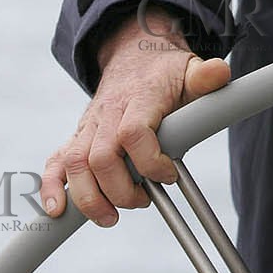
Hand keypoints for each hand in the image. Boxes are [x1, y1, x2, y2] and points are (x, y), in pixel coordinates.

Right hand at [41, 5, 230, 226]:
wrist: (134, 54)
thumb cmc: (165, 71)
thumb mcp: (190, 70)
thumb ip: (205, 76)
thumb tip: (220, 74)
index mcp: (139, 98)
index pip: (134, 133)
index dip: (149, 161)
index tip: (169, 175)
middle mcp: (108, 113)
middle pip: (101, 156)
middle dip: (120, 190)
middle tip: (144, 200)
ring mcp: (90, 126)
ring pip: (76, 164)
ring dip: (89, 198)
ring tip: (111, 217)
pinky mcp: (77, 137)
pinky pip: (56, 162)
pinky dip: (52, 187)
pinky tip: (57, 210)